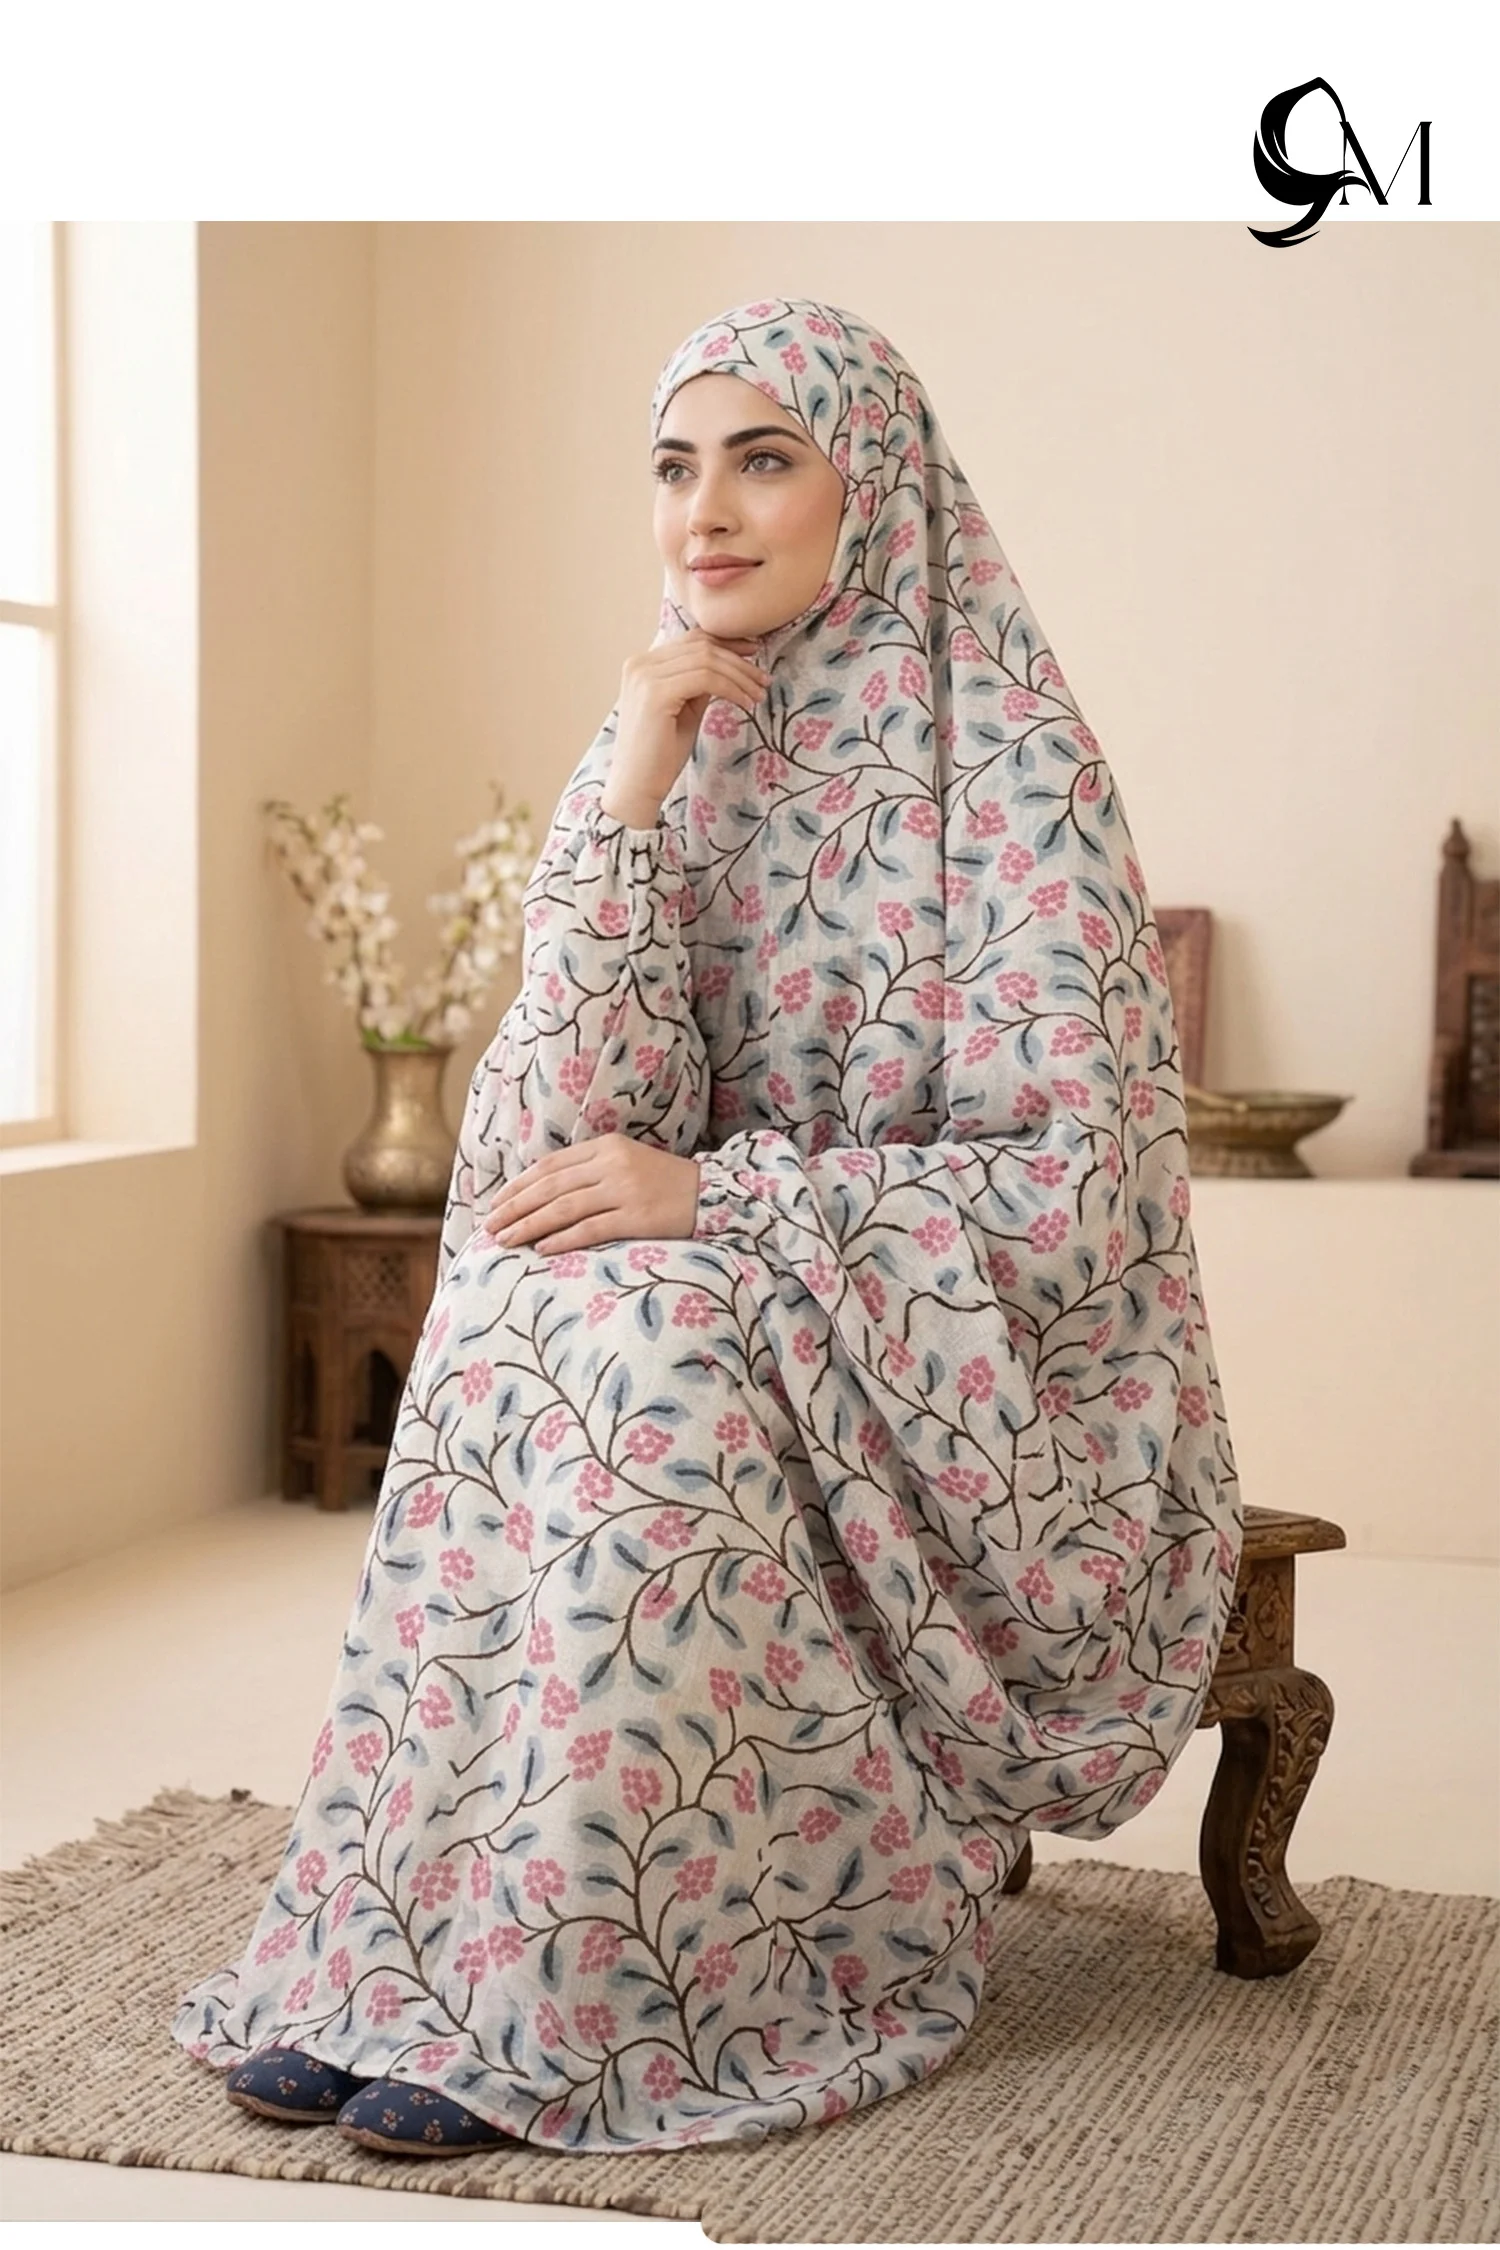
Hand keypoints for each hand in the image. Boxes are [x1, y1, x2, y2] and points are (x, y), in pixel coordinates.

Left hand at [481, 1134, 700, 1254]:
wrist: (714, 1196)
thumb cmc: (665, 1184)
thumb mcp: (627, 1163)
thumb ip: (590, 1172)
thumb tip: (543, 1195)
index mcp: (607, 1146)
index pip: (550, 1166)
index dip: (519, 1185)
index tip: (496, 1204)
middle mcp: (612, 1164)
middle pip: (550, 1187)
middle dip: (515, 1207)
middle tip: (490, 1227)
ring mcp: (625, 1190)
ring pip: (564, 1208)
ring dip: (529, 1225)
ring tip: (506, 1240)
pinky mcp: (638, 1217)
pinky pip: (591, 1228)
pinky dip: (563, 1239)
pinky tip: (542, 1249)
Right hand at [603, 628, 770, 822]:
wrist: (636, 787)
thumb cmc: (660, 755)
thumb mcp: (685, 709)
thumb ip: (699, 683)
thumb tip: (729, 664)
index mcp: (642, 664)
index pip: (692, 640)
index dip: (727, 642)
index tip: (754, 653)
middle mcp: (640, 663)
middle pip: (702, 646)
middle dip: (739, 661)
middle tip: (763, 679)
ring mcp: (645, 676)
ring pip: (707, 660)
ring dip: (740, 676)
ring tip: (758, 694)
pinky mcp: (656, 693)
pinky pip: (705, 679)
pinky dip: (731, 688)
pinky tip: (745, 702)